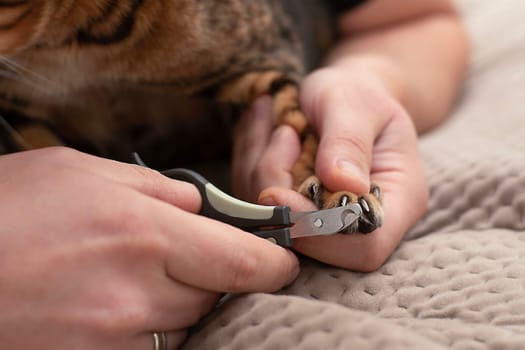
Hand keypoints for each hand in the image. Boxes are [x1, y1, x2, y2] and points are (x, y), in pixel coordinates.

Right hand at [0, 147, 297, 348]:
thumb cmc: (9, 208)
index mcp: (143, 234)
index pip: (244, 263)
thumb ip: (158, 190)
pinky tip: (119, 306)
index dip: (275, 264)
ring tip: (142, 279)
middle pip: (218, 297)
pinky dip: (151, 331)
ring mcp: (113, 340)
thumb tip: (203, 209)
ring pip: (185, 329)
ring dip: (181, 306)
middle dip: (219, 277)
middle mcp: (136, 296)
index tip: (285, 262)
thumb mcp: (84, 174)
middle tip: (197, 259)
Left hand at [232, 66, 427, 270]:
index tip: (279, 192)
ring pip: (273, 220)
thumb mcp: (355, 103)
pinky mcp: (289, 209)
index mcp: (398, 200)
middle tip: (283, 132)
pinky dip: (250, 163)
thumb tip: (342, 183)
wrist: (342, 93)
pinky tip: (266, 131)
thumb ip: (349, 141)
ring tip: (279, 124)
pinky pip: (254, 199)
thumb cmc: (357, 94)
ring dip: (261, 168)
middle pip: (312, 241)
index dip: (319, 231)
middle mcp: (360, 221)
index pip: (364, 246)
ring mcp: (321, 218)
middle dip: (278, 192)